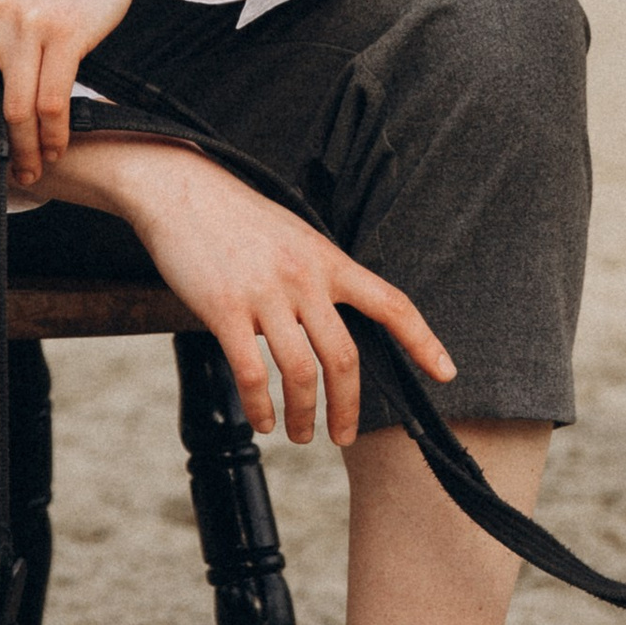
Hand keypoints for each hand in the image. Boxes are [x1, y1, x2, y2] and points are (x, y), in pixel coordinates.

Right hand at [37, 136, 455, 447]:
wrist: (180, 189)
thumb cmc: (236, 216)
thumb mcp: (295, 235)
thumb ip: (319, 274)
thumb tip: (334, 318)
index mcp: (328, 259)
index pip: (390, 303)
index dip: (422, 340)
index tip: (445, 372)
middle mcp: (305, 278)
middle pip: (345, 356)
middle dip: (348, 406)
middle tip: (342, 435)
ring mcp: (264, 293)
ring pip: (301, 371)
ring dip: (304, 415)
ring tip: (299, 434)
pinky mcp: (224, 308)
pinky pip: (252, 372)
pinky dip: (261, 405)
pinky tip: (262, 420)